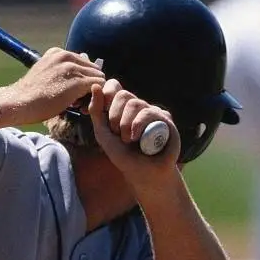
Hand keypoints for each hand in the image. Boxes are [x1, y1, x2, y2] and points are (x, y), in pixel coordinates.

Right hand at [7, 48, 105, 122]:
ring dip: (92, 92)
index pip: (84, 63)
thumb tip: (77, 66)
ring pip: (98, 78)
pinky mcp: (77, 82)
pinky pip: (99, 87)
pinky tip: (81, 107)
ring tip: (79, 104)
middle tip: (78, 101)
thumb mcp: (44, 73)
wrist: (20, 102)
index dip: (82, 78)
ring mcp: (72, 68)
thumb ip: (61, 69)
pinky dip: (94, 98)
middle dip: (89, 84)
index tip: (74, 93)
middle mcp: (66, 56)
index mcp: (58, 52)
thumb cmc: (30, 93)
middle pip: (93, 69)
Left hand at [88, 78, 181, 193]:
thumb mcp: (103, 134)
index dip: (107, 94)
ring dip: (125, 124)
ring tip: (128, 140)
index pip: (114, 86)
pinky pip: (148, 113)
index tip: (104, 115)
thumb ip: (96, 111)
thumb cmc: (124, 155)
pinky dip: (138, 126)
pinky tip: (137, 139)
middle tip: (116, 134)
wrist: (144, 174)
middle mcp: (138, 106)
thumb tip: (95, 86)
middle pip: (122, 94)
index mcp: (122, 107)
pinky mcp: (165, 118)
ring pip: (135, 103)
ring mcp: (152, 111)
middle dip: (114, 116)